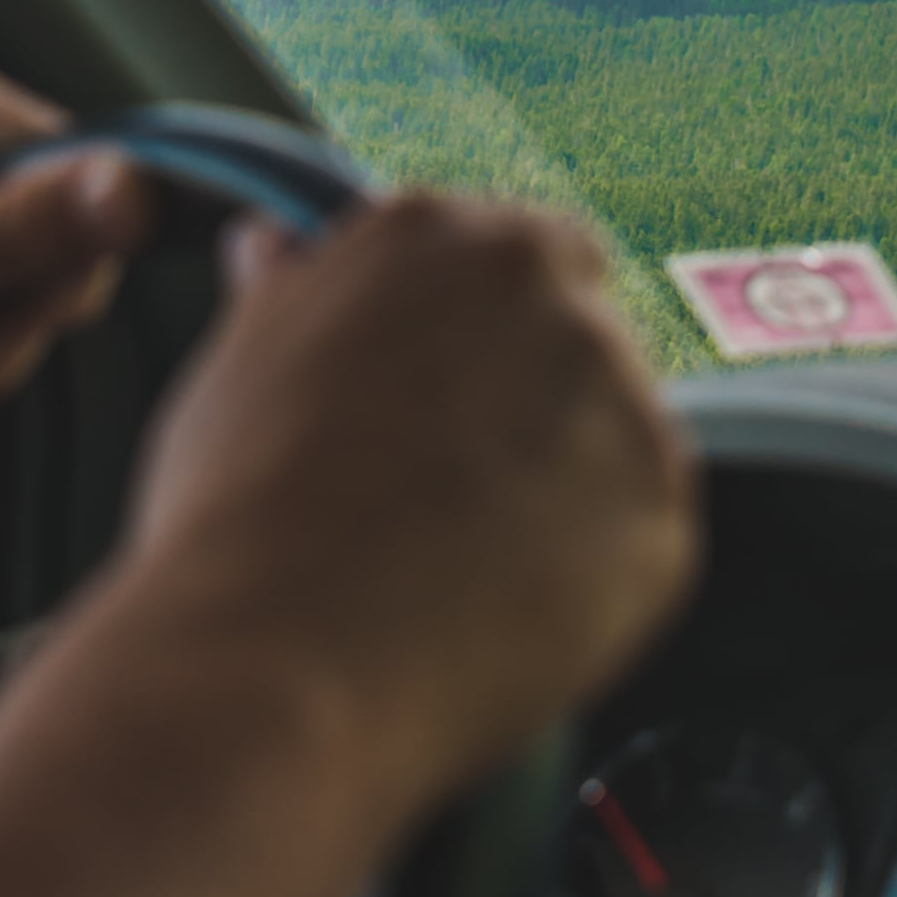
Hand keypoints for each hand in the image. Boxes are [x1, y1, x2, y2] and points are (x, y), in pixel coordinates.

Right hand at [89, 196, 696, 815]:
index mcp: (436, 236)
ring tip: (467, 562)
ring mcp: (619, 402)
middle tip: (457, 485)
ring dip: (568, 481)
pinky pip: (641, 531)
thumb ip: (290, 291)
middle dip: (535, 399)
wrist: (276, 660)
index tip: (458, 387)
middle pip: (580, 334)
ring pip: (616, 433)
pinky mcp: (662, 512)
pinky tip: (507, 604)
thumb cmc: (235, 519)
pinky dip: (595, 568)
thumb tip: (277, 249)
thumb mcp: (239, 363)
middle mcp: (546, 296)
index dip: (486, 329)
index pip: (516, 250)